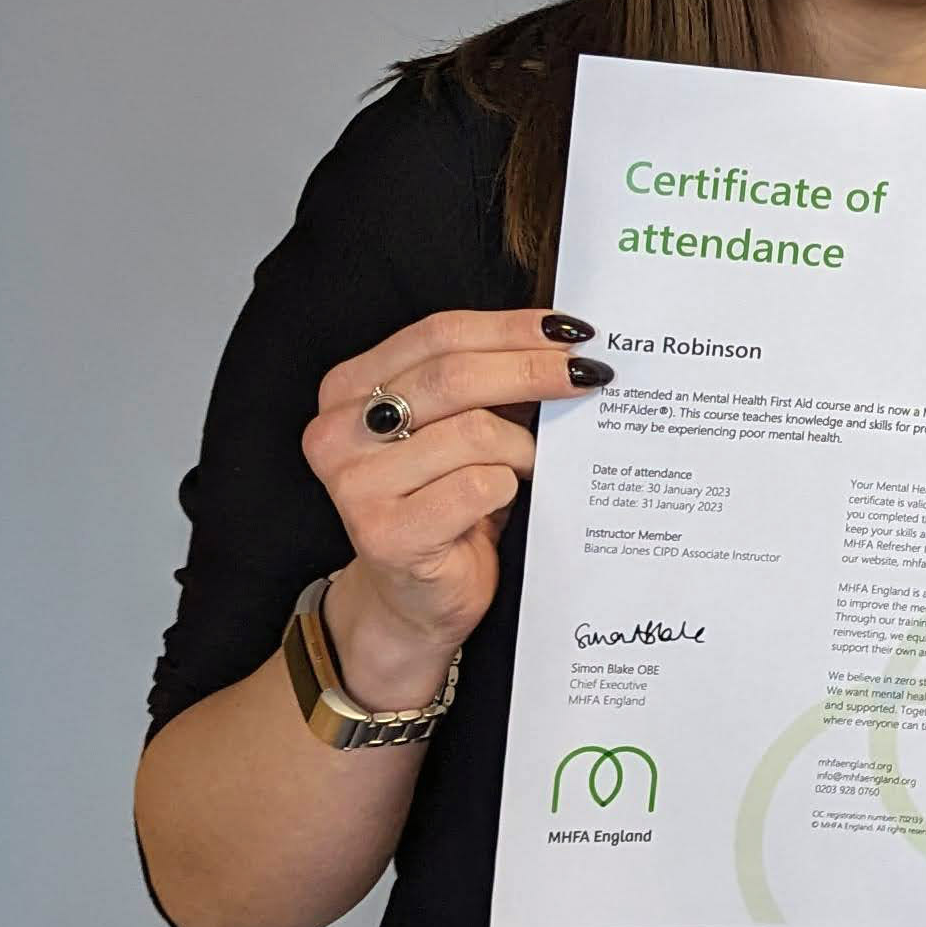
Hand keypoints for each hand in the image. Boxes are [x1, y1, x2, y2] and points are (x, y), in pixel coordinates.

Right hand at [300, 308, 610, 703]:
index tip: (571, 329)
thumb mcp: (460, 429)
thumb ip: (489, 382)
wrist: (417, 599)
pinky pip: (477, 487)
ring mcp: (354, 485)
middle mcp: (336, 431)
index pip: (438, 333)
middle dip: (533, 370)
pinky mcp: (384, 533)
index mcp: (349, 388)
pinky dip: (509, 488)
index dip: (510, 327)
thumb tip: (564, 341)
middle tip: (589, 374)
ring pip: (474, 433)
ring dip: (524, 447)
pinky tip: (508, 498)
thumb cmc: (446, 503)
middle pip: (455, 376)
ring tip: (534, 464)